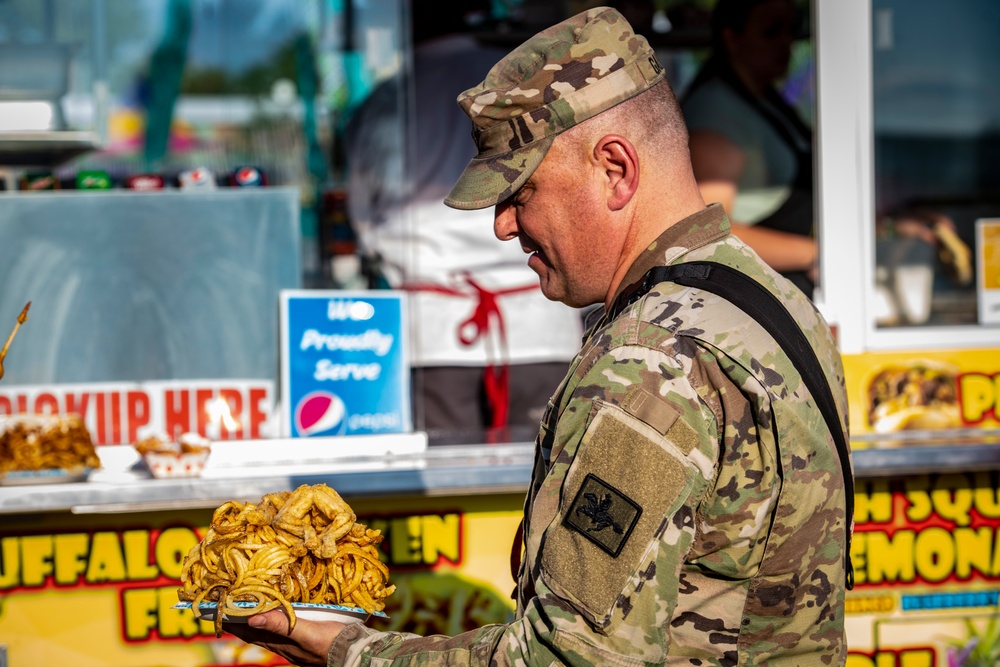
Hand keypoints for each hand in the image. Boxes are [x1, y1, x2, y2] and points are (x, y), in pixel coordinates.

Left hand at [223, 609, 347, 666]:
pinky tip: (278, 612)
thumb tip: (253, 617)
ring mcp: (293, 642)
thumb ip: (281, 625)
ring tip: (247, 606)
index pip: (250, 632)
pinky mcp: (304, 637)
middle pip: (255, 631)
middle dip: (241, 619)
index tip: (218, 610)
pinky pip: (282, 627)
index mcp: (280, 643)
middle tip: (228, 604)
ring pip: (268, 629)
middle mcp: (283, 644)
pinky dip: (274, 618)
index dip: (234, 622)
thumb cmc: (330, 642)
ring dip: (256, 618)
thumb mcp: (306, 633)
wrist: (354, 652)